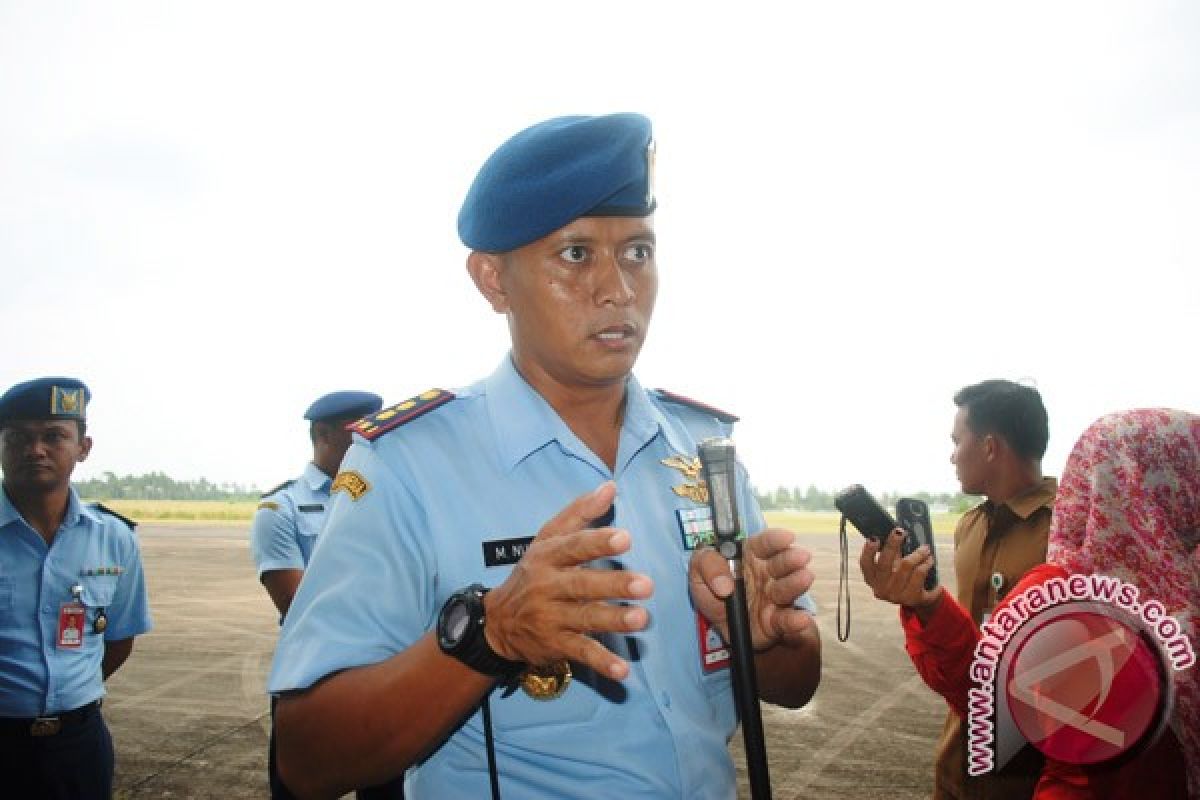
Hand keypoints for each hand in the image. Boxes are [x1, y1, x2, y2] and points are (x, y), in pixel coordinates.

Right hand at [483, 482, 652, 680]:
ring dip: (613, 620)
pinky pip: (580, 653)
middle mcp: (547, 586)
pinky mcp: (555, 645)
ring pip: (584, 619)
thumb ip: (580, 513)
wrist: (497, 622)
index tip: (625, 538)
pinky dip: (601, 663)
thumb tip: (610, 487)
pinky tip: (623, 670)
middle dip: (614, 585)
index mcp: (548, 556)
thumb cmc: (533, 573)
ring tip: (641, 619)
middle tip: (646, 585)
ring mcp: (551, 618)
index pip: (573, 547)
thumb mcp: (548, 539)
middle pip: (582, 584)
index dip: (598, 542)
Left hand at [688, 529, 814, 651]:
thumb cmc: (713, 593)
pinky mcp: (776, 622)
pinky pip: (785, 621)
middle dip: (790, 559)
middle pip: (780, 564)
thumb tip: (723, 584)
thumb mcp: (699, 575)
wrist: (723, 628)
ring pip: (787, 589)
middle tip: (801, 557)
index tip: (787, 537)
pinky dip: (795, 621)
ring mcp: (774, 598)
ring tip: (804, 578)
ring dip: (796, 583)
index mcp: (749, 557)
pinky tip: (801, 619)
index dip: (775, 539)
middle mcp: (766, 574)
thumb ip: (706, 566)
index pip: (763, 544)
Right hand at [859, 529, 941, 612]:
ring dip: (917, 554)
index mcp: (872, 579)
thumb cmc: (902, 578)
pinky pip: (920, 574)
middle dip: (892, 545)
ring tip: (925, 549)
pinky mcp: (912, 598)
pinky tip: (929, 560)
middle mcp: (881, 589)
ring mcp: (896, 596)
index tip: (874, 538)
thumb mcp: (893, 566)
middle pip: (884, 564)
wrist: (918, 599)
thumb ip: (891, 553)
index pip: (865, 564)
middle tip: (900, 532)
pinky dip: (926, 564)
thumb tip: (895, 532)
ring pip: (906, 566)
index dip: (868, 551)